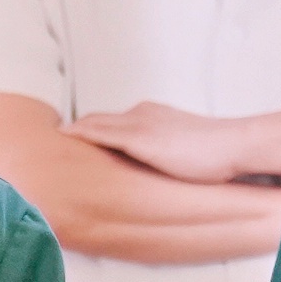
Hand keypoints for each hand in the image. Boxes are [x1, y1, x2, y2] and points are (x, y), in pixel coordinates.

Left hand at [67, 101, 276, 185]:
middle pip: (99, 118)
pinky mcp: (138, 137)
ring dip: (73, 131)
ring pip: (94, 123)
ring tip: (48, 142)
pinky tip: (63, 139)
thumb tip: (165, 167)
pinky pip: (99, 133)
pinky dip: (80, 134)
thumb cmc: (217, 153)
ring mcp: (139, 124)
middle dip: (77, 129)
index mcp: (153, 116)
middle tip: (54, 141)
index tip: (76, 138)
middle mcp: (142, 114)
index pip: (115, 121)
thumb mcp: (187, 150)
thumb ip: (170, 155)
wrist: (231, 145)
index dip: (94, 129)